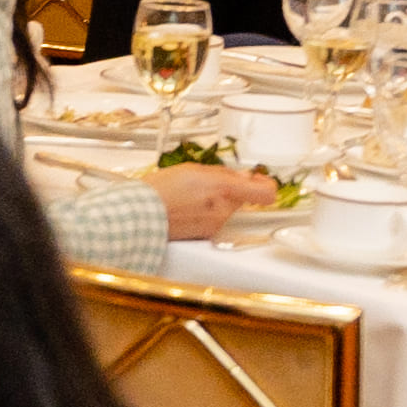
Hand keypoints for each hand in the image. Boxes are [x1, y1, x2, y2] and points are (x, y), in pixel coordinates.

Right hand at [148, 164, 281, 240]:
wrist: (139, 216)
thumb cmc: (159, 191)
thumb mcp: (192, 170)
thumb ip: (222, 173)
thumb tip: (242, 176)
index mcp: (223, 189)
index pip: (265, 193)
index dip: (267, 186)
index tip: (263, 181)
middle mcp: (224, 210)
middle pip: (242, 199)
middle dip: (232, 191)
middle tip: (211, 185)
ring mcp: (216, 225)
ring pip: (228, 210)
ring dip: (216, 202)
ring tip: (192, 197)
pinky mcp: (205, 235)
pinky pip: (215, 221)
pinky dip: (206, 214)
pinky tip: (187, 208)